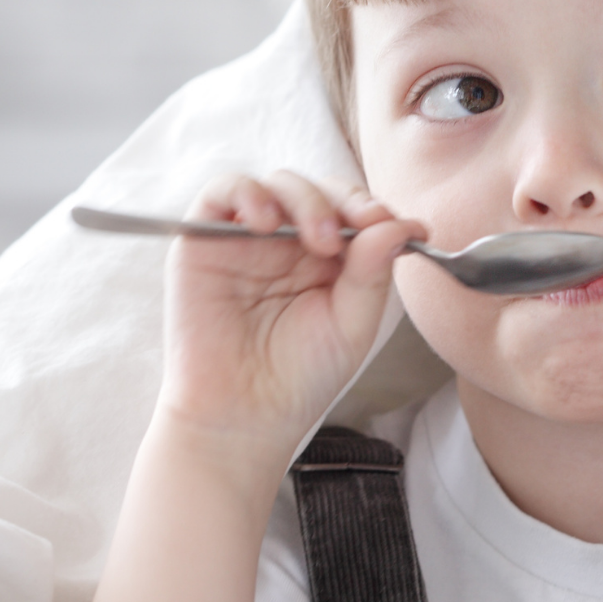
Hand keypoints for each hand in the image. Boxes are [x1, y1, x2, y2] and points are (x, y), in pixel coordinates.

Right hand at [162, 170, 422, 465]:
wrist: (243, 418)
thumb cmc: (298, 378)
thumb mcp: (351, 325)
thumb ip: (372, 273)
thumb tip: (398, 223)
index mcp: (329, 260)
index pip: (353, 211)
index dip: (375, 209)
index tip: (399, 224)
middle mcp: (288, 243)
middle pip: (320, 188)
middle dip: (346, 200)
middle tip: (361, 226)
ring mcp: (247, 238)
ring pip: (277, 183)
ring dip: (305, 198)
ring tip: (319, 239)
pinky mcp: (204, 240)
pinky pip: (222, 191)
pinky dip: (247, 193)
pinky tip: (268, 223)